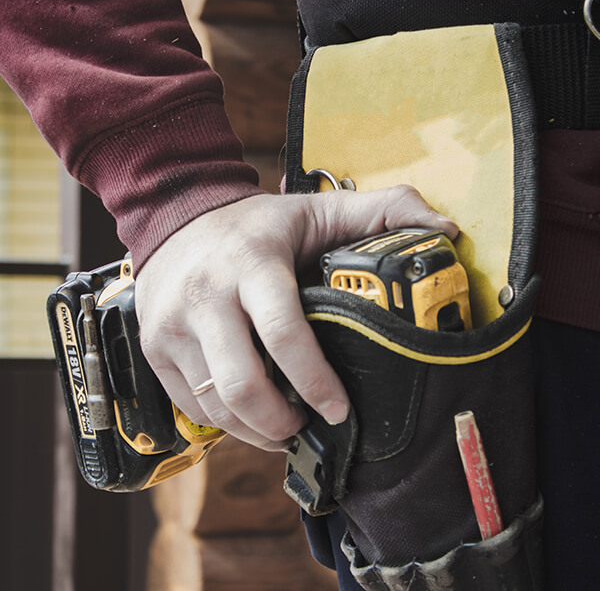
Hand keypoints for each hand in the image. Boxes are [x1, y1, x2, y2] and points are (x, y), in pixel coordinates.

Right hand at [135, 186, 457, 450]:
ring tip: (283, 426)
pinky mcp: (154, 348)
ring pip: (216, 407)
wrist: (175, 218)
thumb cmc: (253, 224)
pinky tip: (249, 414)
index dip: (317, 382)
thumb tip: (444, 231)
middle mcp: (205, 296)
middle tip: (308, 425)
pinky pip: (192, 407)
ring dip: (256, 431)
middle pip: (242, 386)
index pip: (285, 333)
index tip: (339, 410)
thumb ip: (382, 211)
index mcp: (251, 263)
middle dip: (282, 422)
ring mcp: (172, 326)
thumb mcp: (316, 209)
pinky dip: (226, 423)